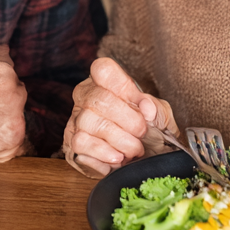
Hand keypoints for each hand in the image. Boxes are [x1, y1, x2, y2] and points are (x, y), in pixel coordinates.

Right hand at [63, 57, 176, 178]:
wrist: (143, 159)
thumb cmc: (147, 130)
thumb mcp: (159, 115)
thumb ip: (155, 108)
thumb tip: (147, 109)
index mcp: (104, 82)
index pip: (103, 69)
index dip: (123, 86)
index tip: (143, 106)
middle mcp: (85, 96)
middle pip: (98, 99)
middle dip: (127, 120)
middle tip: (142, 133)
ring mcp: (75, 120)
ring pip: (88, 124)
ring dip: (117, 141)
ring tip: (132, 151)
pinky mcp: (71, 144)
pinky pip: (81, 146)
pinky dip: (103, 156)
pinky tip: (117, 160)